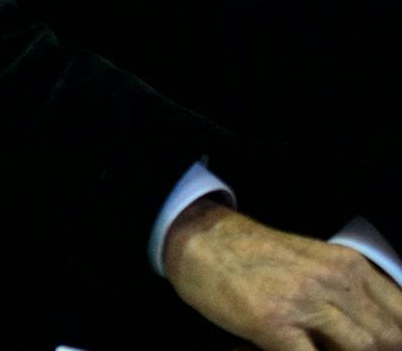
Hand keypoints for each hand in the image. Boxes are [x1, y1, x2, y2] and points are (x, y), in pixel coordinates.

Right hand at [164, 197, 401, 349]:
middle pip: (390, 338)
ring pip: (362, 350)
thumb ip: (348, 291)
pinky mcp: (272, 323)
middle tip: (344, 348)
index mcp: (348, 265)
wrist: (198, 240)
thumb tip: (379, 334)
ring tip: (322, 349)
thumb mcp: (314, 262)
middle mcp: (333, 280)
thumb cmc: (255, 256)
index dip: (398, 339)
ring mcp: (303, 302)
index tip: (384, 345)